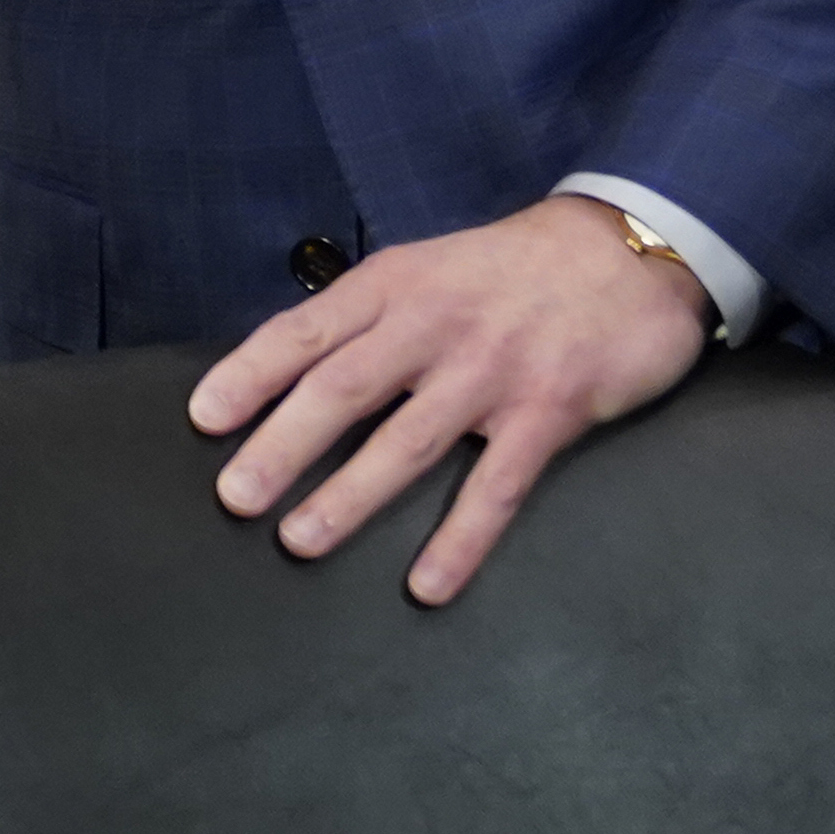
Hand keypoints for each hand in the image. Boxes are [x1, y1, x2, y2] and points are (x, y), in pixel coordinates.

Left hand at [186, 191, 712, 604]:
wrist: (630, 249)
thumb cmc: (512, 269)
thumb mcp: (428, 268)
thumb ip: (369, 317)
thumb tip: (294, 373)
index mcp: (394, 287)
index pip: (305, 331)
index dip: (250, 375)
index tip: (204, 418)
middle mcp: (433, 327)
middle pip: (342, 389)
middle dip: (281, 447)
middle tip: (235, 497)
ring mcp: (491, 373)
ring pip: (405, 442)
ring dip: (348, 497)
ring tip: (299, 541)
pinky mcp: (548, 414)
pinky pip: (495, 487)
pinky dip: (459, 540)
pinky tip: (426, 585)